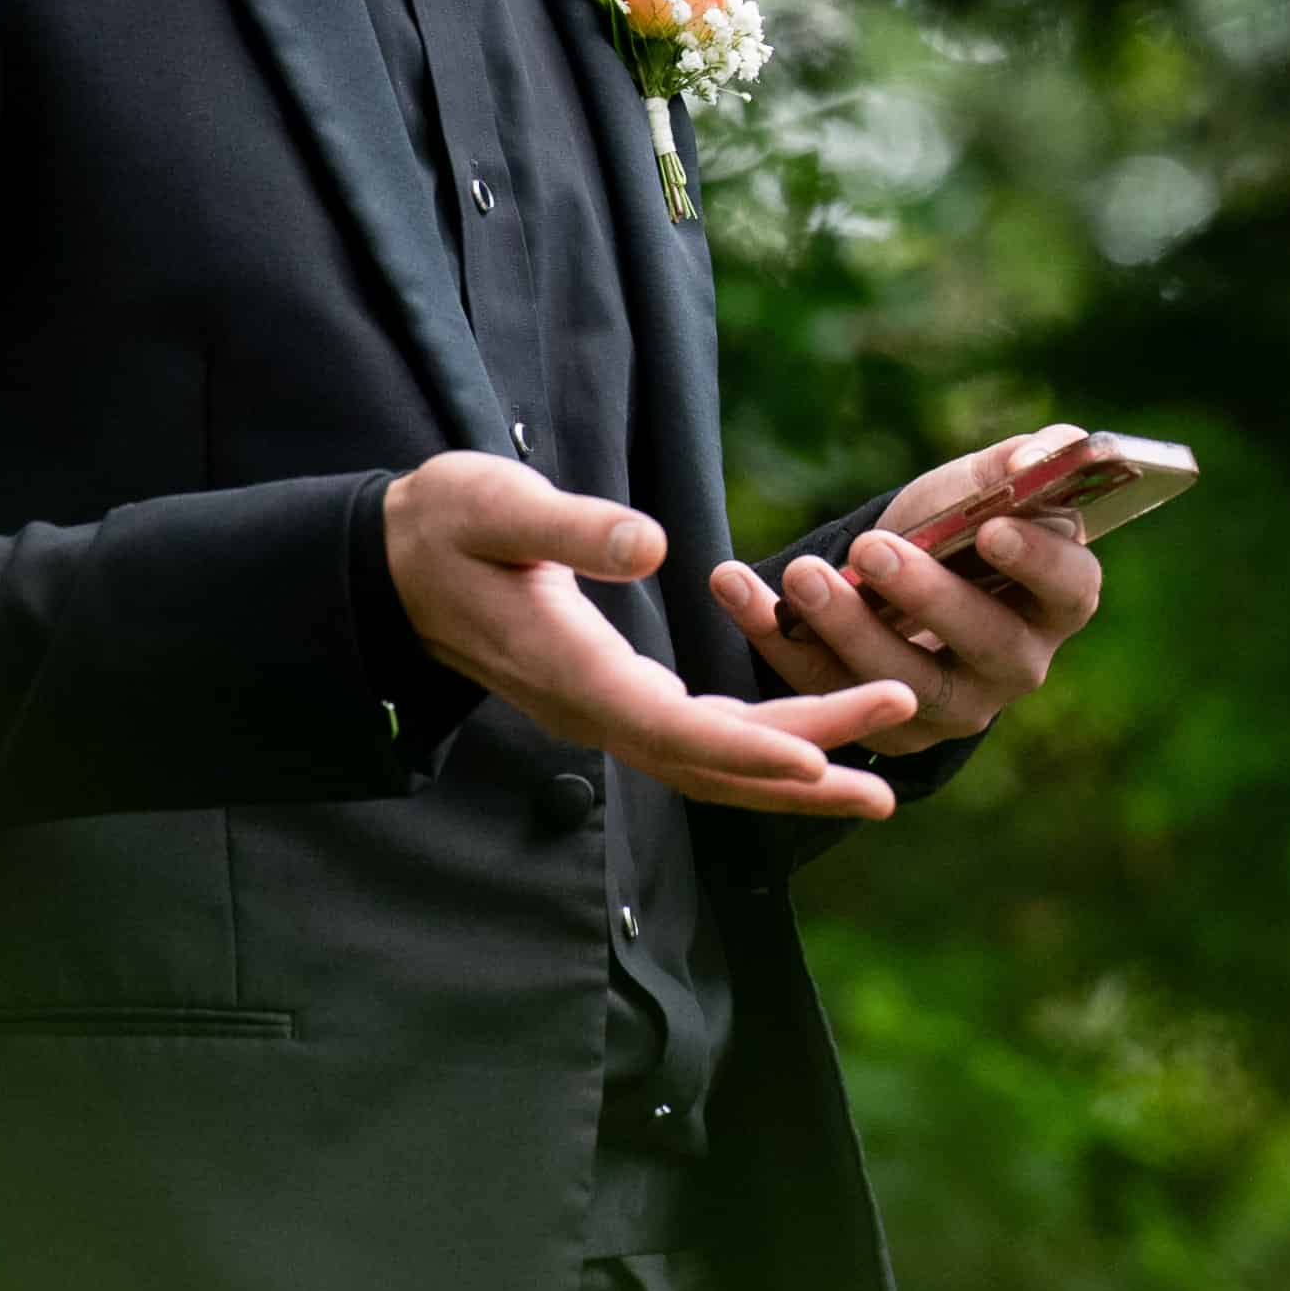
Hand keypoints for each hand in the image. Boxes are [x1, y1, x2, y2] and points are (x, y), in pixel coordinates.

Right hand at [384, 451, 911, 818]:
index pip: (671, 725)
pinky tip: (816, 750)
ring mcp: (603, 712)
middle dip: (803, 767)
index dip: (747, 747)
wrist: (396, 564)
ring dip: (793, 774)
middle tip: (893, 776)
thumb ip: (571, 527)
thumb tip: (651, 545)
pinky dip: (761, 751)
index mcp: (571, 668)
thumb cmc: (447, 523)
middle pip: (709, 760)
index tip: (819, 758)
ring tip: (879, 785)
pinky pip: (698, 743)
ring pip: (708, 763)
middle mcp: (592, 709)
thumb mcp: (495, 505)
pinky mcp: (614, 699)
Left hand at [705, 423, 1108, 756]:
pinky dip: (774, 638)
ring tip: (800, 575)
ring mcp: (947, 707)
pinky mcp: (876, 727)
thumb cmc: (960, 524)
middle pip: (985, 645)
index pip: (1069, 589)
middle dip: (927, 598)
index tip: (989, 529)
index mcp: (1055, 601)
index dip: (1036, 563)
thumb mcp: (986, 485)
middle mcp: (1014, 666)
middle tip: (872, 551)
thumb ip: (1022, 463)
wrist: (898, 576)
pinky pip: (824, 689)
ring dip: (845, 628)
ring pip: (901, 682)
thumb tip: (1041, 455)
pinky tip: (735, 587)